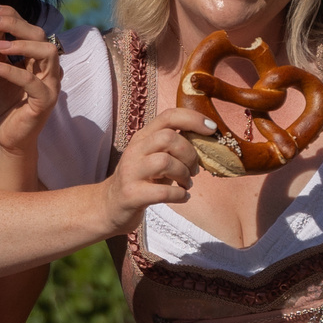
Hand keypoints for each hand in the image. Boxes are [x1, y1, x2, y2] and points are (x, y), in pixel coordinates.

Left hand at [0, 4, 62, 153]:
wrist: (9, 138)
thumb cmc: (5, 105)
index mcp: (38, 59)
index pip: (30, 28)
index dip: (11, 14)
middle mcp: (49, 68)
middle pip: (40, 34)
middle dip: (14, 22)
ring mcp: (51, 84)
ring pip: (47, 52)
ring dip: (21, 43)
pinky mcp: (46, 100)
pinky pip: (31, 81)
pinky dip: (11, 70)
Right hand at [99, 111, 207, 231]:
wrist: (110, 206)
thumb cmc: (141, 180)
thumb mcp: (154, 157)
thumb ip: (174, 147)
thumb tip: (207, 141)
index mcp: (143, 137)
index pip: (168, 116)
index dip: (193, 119)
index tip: (212, 129)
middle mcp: (135, 150)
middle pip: (168, 138)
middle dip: (190, 154)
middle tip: (194, 169)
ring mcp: (131, 172)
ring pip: (164, 162)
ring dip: (184, 174)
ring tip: (186, 184)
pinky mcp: (131, 194)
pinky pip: (163, 192)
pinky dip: (180, 195)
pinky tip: (182, 197)